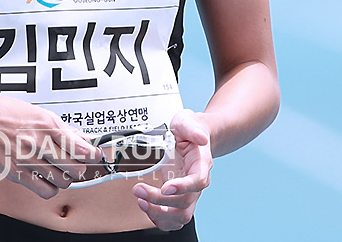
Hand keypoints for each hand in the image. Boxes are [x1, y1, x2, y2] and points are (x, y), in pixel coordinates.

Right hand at [0, 95, 101, 198]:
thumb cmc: (6, 112)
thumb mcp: (38, 112)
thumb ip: (61, 128)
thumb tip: (81, 138)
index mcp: (46, 124)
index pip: (78, 146)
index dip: (92, 154)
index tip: (96, 155)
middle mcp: (38, 142)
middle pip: (74, 167)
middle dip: (80, 168)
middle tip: (78, 164)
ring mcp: (28, 159)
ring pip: (62, 181)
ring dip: (66, 178)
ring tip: (61, 171)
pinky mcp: (17, 173)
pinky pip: (44, 190)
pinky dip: (51, 188)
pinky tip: (48, 179)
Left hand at [132, 109, 211, 231]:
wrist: (191, 136)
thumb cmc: (188, 130)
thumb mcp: (188, 121)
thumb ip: (193, 128)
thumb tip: (201, 138)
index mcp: (201, 164)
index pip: (198, 181)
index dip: (182, 187)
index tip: (165, 186)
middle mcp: (196, 182)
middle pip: (185, 203)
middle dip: (160, 201)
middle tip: (140, 190)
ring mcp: (188, 193)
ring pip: (181, 216)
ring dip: (159, 214)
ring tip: (141, 202)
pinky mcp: (179, 198)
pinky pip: (174, 219)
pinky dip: (161, 220)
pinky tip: (148, 209)